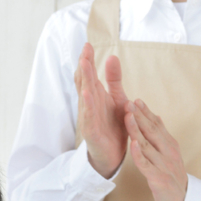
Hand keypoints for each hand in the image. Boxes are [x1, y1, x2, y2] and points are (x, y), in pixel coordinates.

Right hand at [74, 43, 128, 178]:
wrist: (112, 156)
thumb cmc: (112, 127)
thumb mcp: (116, 99)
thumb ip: (113, 79)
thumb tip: (111, 56)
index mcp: (96, 96)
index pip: (89, 75)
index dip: (88, 61)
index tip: (88, 45)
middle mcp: (90, 105)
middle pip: (85, 82)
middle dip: (84, 66)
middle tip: (85, 50)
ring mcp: (88, 118)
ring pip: (85, 96)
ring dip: (84, 81)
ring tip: (83, 65)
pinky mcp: (91, 132)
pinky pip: (89, 117)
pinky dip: (88, 105)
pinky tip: (87, 93)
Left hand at [125, 99, 187, 200]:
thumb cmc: (173, 178)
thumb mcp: (170, 155)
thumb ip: (162, 137)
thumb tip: (156, 117)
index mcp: (170, 145)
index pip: (157, 125)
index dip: (146, 112)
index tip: (136, 100)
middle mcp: (168, 152)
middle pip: (152, 130)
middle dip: (139, 115)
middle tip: (128, 102)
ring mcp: (163, 164)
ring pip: (147, 144)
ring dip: (136, 129)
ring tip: (127, 116)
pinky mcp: (158, 178)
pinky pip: (146, 164)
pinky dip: (139, 154)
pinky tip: (133, 143)